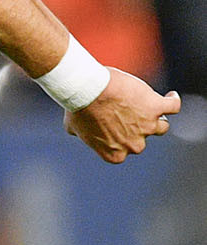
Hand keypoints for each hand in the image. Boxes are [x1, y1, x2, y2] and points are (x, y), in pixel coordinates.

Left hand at [65, 69, 180, 162]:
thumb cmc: (78, 107)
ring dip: (157, 119)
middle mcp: (134, 145)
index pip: (124, 150)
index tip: (119, 128)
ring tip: (153, 108)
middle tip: (128, 112)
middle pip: (142, 138)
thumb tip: (76, 132)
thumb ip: (79, 134)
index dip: (122, 138)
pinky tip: (170, 96)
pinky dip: (172, 101)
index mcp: (115, 154)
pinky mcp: (156, 107)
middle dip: (137, 128)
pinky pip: (172, 107)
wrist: (88, 91)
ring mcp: (147, 127)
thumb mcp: (73, 127)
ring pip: (161, 126)